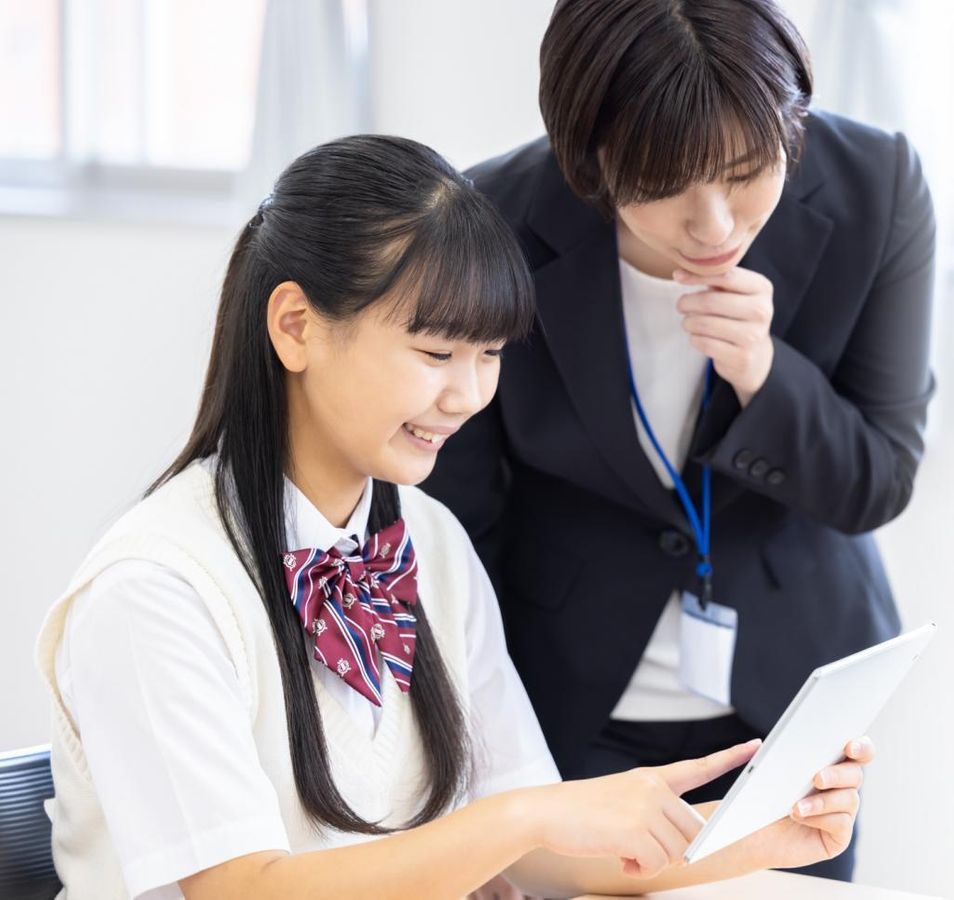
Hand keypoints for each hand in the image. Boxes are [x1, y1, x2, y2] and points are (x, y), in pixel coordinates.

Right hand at [532, 740, 761, 879]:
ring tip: (626, 853)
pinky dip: (642, 870)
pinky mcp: (637, 829)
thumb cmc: (583, 814)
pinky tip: (622, 860)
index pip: (698, 766)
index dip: (730, 758)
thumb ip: (655, 815)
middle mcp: (654, 788)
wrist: (547, 813)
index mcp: (651, 778)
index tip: (755, 745)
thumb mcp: (623, 802)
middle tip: (639, 851)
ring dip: (653, 862)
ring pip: (677, 851)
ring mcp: (646, 806)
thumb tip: (685, 848)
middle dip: (672, 850)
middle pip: (692, 831)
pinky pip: (659, 863)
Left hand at [674, 266, 774, 407]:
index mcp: (762, 288)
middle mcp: (761, 311)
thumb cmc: (737, 315)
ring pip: (704, 324)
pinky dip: (694, 339)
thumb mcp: (733, 292)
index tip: (678, 276)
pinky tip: (698, 337)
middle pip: (711, 301)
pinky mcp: (741, 357)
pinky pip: (704, 343)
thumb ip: (713, 278)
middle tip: (681, 305)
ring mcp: (753, 336)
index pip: (726, 276)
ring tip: (688, 322)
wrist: (755, 354)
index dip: (697, 275)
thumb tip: (679, 273)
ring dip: (688, 322)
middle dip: (687, 302)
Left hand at [742, 736, 874, 868]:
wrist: (752, 840)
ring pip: (850, 798)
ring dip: (823, 801)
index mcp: (823, 764)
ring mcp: (839, 812)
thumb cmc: (756, 803)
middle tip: (817, 778)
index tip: (849, 747)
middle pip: (855, 773)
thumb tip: (757, 742)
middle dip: (838, 774)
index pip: (856, 751)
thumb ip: (747, 754)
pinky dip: (820, 817)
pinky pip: (842, 823)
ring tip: (796, 805)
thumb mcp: (751, 775)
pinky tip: (800, 817)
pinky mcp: (837, 836)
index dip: (861, 747)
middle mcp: (837, 786)